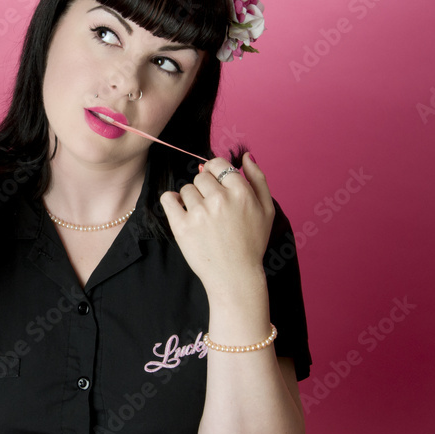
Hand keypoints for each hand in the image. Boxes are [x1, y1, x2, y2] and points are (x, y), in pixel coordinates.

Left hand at [159, 154, 274, 296]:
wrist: (235, 277)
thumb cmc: (252, 244)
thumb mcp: (267, 210)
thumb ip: (258, 179)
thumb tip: (245, 156)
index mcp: (241, 192)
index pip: (217, 164)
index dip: (215, 172)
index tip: (215, 184)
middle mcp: (220, 199)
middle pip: (201, 176)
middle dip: (205, 188)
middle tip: (213, 208)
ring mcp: (199, 213)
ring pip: (186, 189)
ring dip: (191, 199)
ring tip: (202, 218)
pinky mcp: (182, 226)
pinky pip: (168, 199)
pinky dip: (172, 202)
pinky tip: (181, 211)